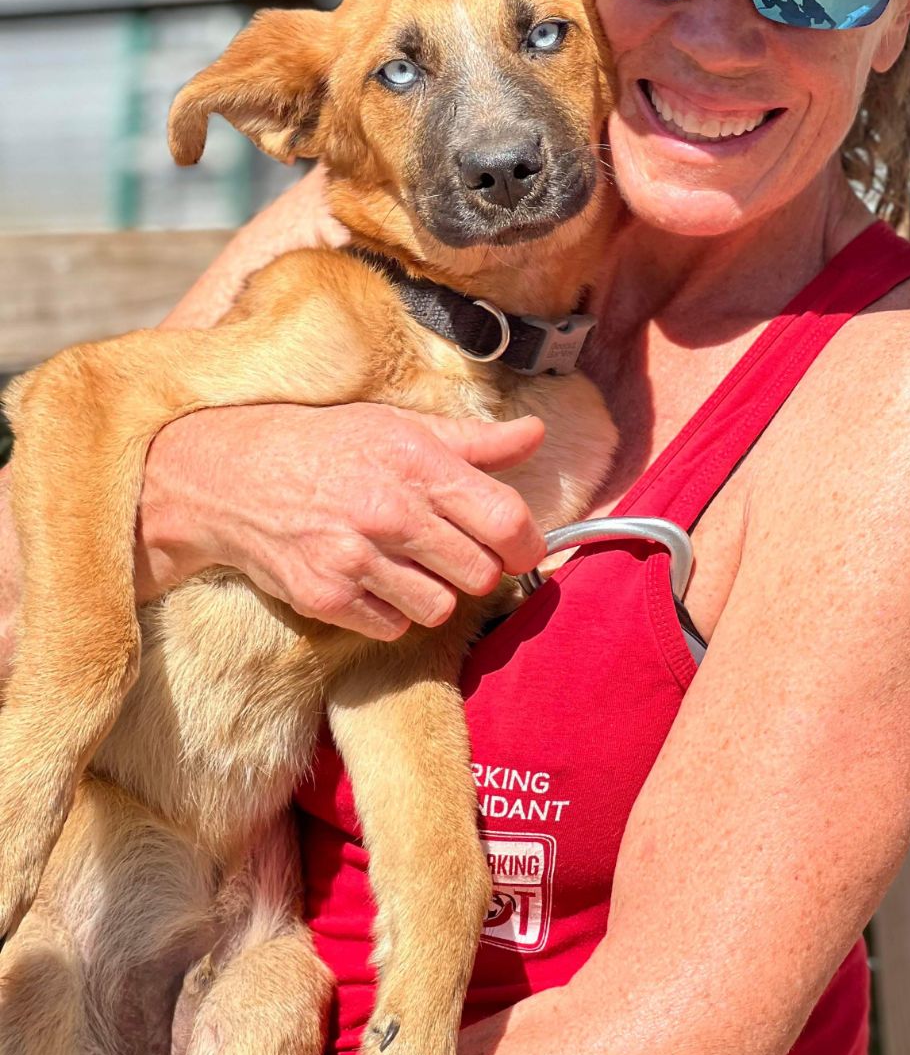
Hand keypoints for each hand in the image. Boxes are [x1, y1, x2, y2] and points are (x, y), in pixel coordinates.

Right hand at [136, 404, 546, 640]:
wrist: (230, 477)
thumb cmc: (325, 447)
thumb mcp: (399, 427)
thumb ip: (474, 441)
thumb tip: (536, 435)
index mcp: (418, 462)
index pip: (507, 521)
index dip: (525, 543)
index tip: (518, 546)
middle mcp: (390, 512)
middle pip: (480, 573)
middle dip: (476, 568)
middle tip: (452, 552)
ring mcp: (356, 558)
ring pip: (441, 608)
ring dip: (433, 593)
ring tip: (407, 565)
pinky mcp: (327, 597)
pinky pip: (395, 627)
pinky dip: (390, 612)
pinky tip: (371, 580)